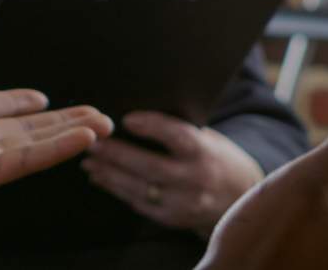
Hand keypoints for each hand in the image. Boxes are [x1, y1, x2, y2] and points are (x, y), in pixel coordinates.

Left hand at [0, 0, 113, 223]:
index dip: (20, 102)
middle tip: (95, 115)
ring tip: (102, 125)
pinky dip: (55, 148)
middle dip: (61, 121)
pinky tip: (83, 137)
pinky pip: (23, 159)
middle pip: (24, 128)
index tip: (43, 96)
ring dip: (67, 134)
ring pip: (32, 143)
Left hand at [81, 111, 264, 235]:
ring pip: (140, 188)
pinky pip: (139, 203)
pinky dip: (117, 189)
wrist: (238, 196)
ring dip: (109, 173)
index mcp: (204, 151)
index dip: (152, 127)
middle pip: (150, 166)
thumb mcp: (206, 137)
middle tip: (91, 142)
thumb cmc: (214, 156)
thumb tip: (136, 108)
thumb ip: (178, 129)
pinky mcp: (172, 218)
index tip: (126, 119)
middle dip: (117, 154)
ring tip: (89, 160)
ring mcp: (183, 202)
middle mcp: (195, 179)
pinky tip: (100, 177)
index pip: (177, 137)